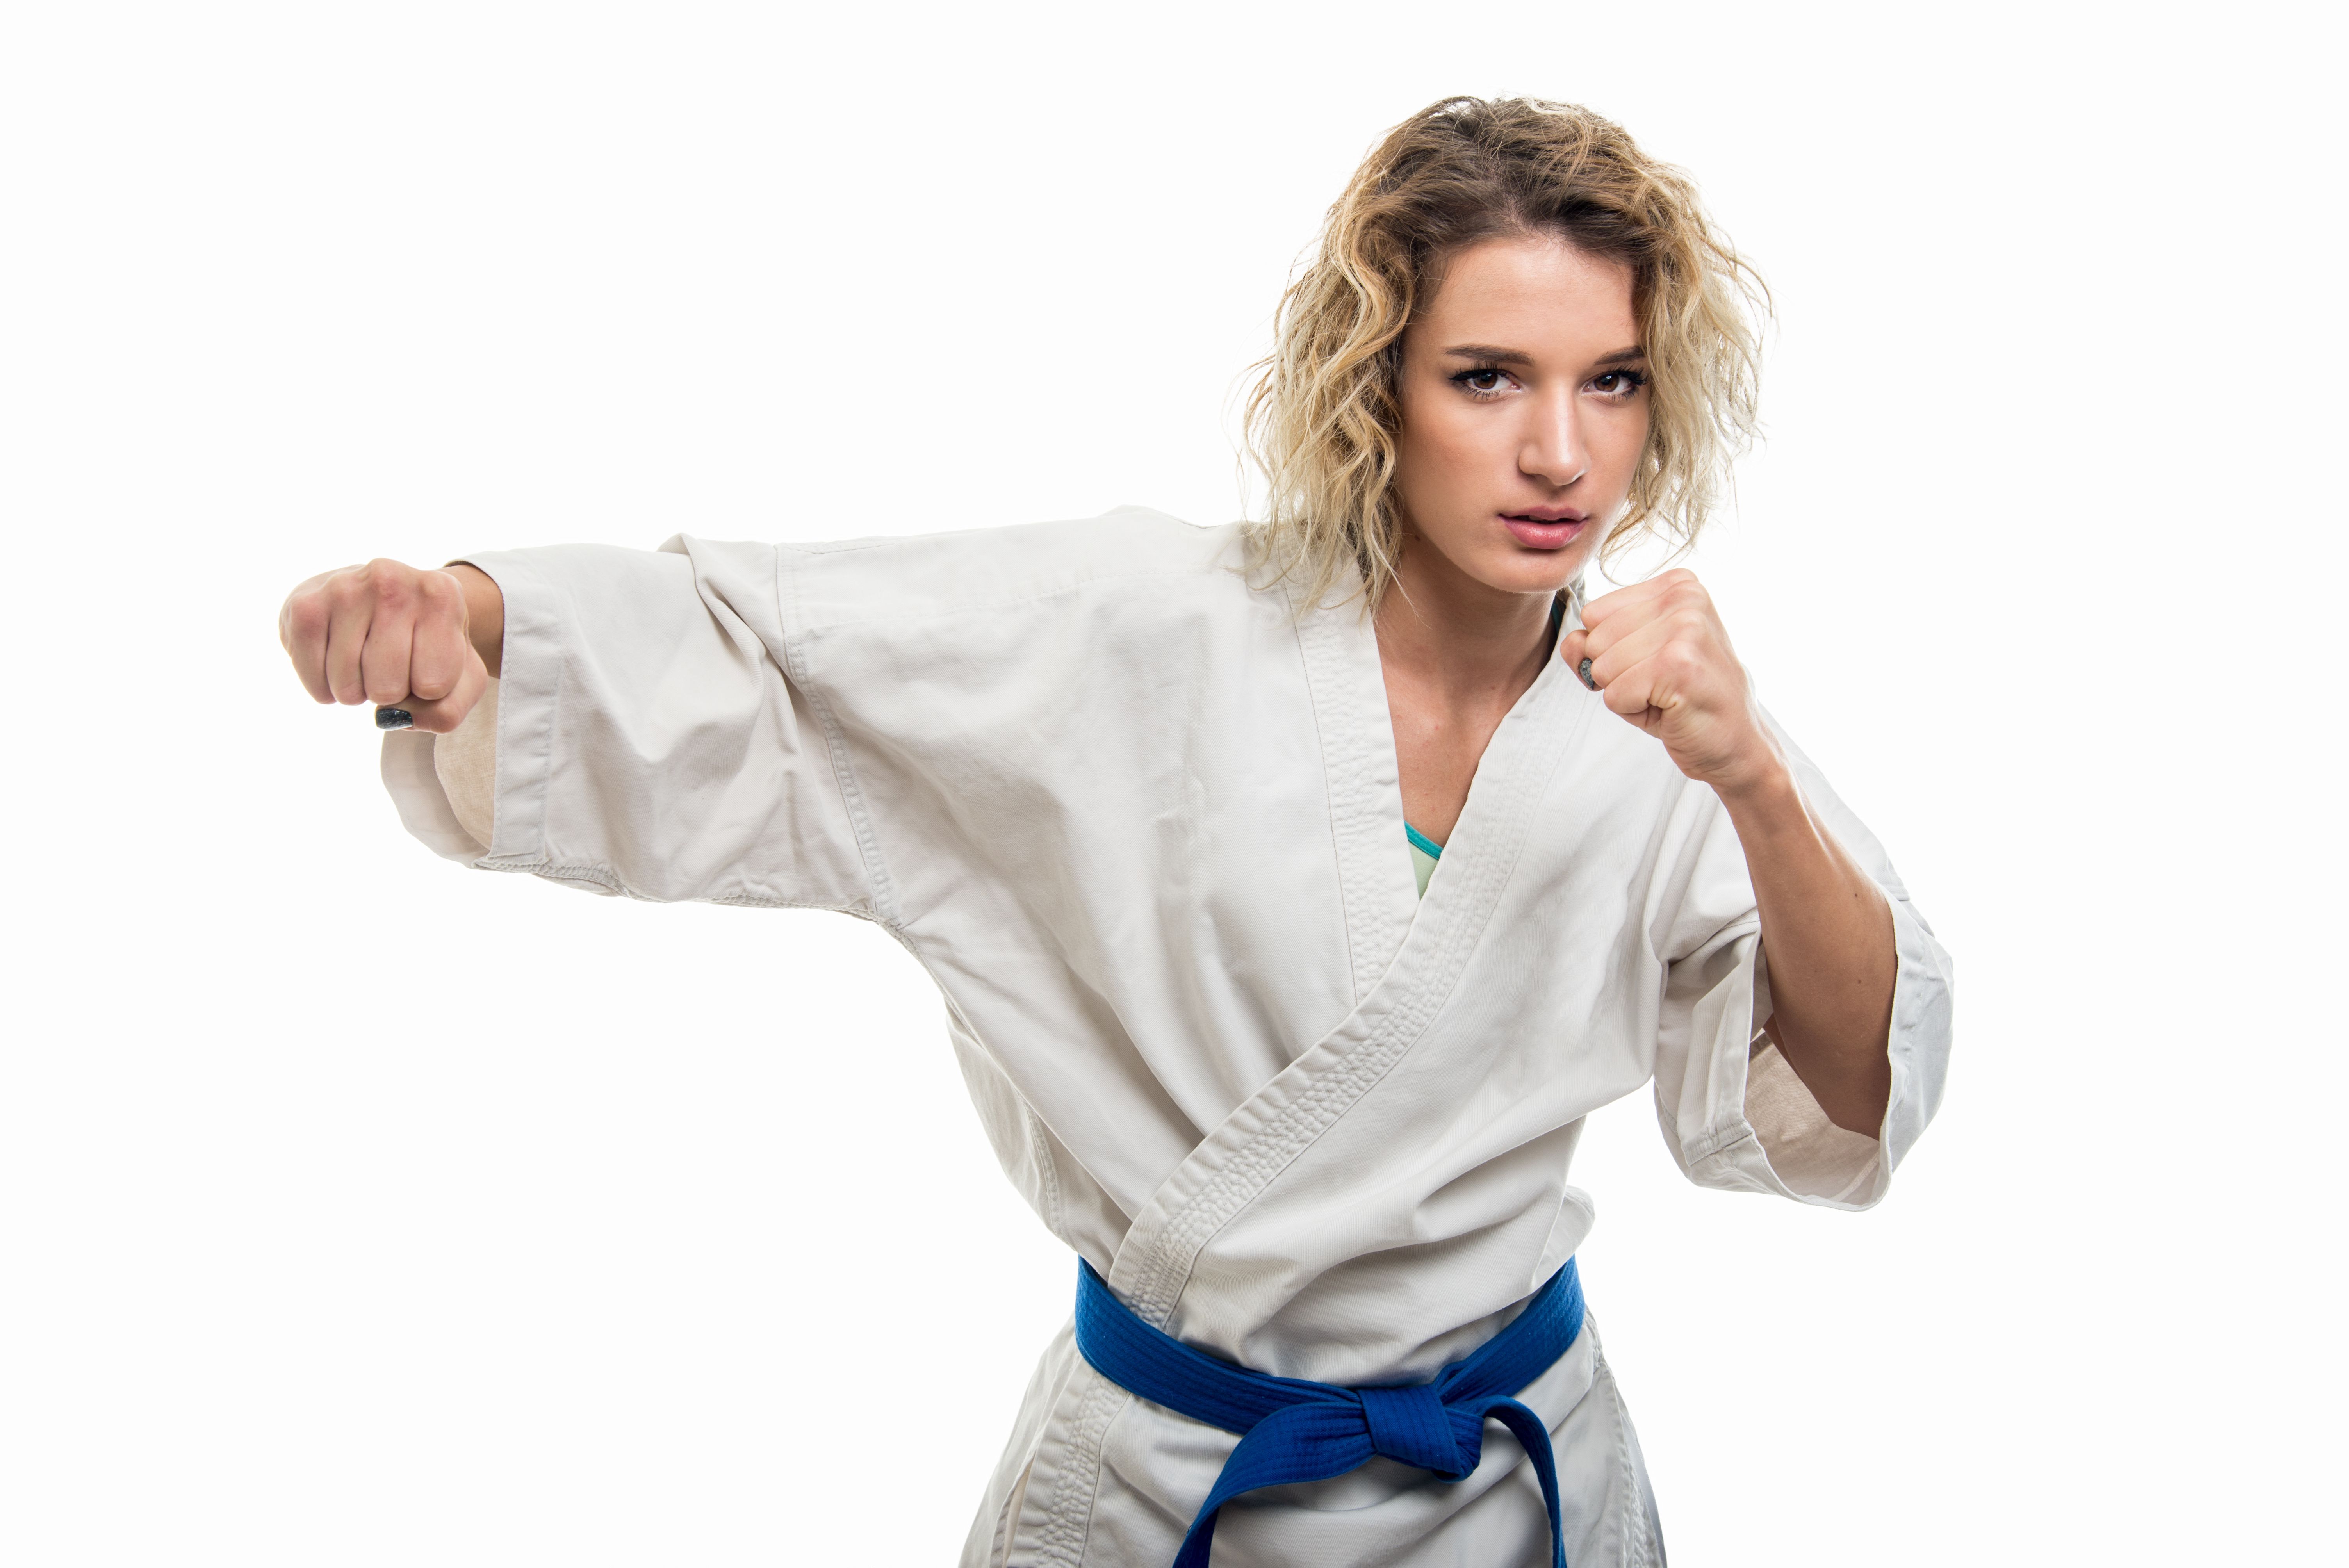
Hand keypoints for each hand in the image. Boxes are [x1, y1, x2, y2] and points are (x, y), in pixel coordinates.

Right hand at [279, 559, 491, 732]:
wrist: (385, 597)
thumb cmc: (428, 644)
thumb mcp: (461, 677)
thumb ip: (447, 712)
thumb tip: (395, 717)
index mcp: (442, 595)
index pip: (434, 685)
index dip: (428, 691)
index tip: (426, 664)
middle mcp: (392, 580)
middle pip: (387, 689)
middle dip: (390, 693)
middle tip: (391, 665)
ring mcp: (344, 588)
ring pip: (347, 687)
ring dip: (356, 691)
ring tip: (365, 660)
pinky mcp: (304, 606)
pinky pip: (314, 680)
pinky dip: (324, 688)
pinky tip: (336, 663)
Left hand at [1559, 569, 1780, 794]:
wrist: (1734, 742)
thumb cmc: (1683, 700)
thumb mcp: (1633, 663)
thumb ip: (1592, 646)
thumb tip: (1573, 641)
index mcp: (1677, 585)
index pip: (1595, 613)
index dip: (1610, 650)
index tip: (1652, 663)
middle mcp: (1684, 598)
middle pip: (1595, 638)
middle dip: (1616, 673)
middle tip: (1660, 685)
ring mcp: (1684, 628)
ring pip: (1601, 667)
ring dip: (1626, 693)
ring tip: (1666, 696)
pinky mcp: (1679, 665)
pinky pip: (1615, 694)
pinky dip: (1633, 710)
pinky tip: (1670, 709)